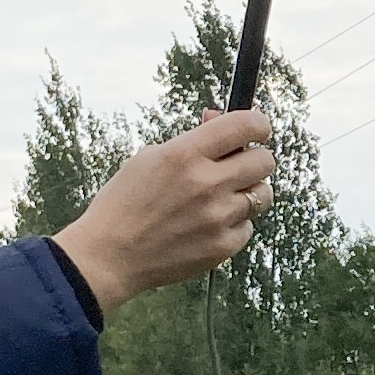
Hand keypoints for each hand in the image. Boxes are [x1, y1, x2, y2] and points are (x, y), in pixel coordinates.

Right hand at [56, 112, 274, 313]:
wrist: (109, 256)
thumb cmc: (125, 203)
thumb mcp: (148, 158)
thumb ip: (190, 139)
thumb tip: (217, 117)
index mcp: (185, 154)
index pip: (247, 125)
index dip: (258, 124)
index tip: (256, 130)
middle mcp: (206, 183)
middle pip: (265, 161)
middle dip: (254, 159)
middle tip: (237, 166)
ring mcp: (217, 217)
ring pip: (262, 194)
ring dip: (248, 192)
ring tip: (222, 197)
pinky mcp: (221, 247)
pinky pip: (248, 227)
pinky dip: (235, 224)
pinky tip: (210, 224)